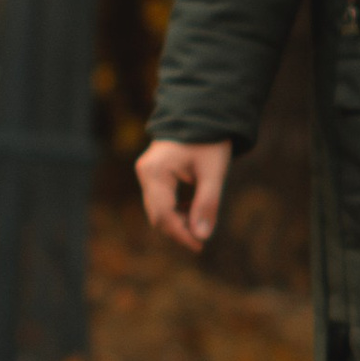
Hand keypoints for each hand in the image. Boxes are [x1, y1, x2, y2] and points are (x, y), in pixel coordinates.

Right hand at [136, 138, 230, 255]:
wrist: (202, 114)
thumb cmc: (210, 141)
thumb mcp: (213, 173)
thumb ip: (207, 204)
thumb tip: (201, 236)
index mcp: (155, 171)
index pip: (163, 214)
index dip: (180, 234)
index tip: (200, 246)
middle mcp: (145, 172)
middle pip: (157, 215)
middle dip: (179, 230)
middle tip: (202, 240)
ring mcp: (146, 173)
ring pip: (158, 209)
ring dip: (178, 221)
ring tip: (201, 221)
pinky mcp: (153, 173)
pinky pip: (160, 200)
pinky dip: (176, 210)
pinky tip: (194, 208)